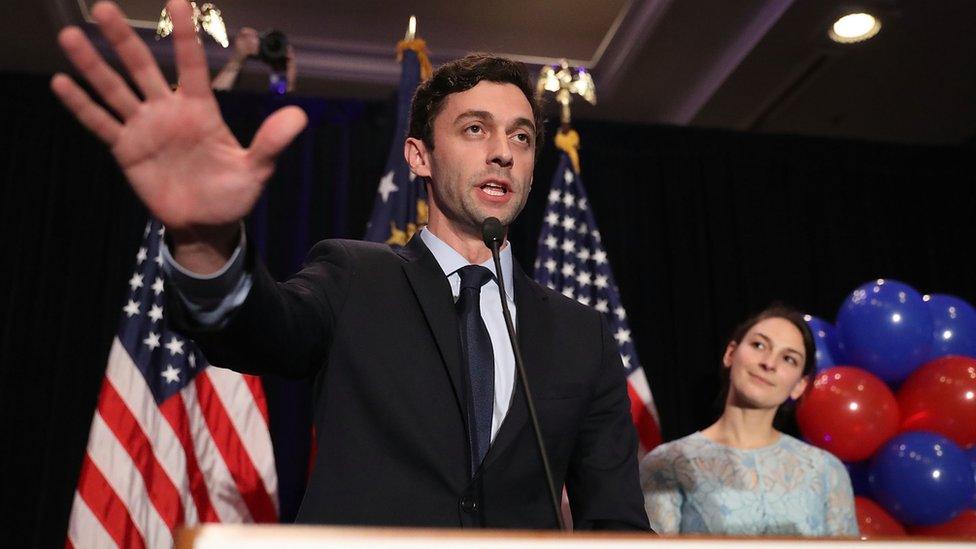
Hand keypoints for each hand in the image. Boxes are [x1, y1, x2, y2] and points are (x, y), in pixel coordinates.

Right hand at [50, 1, 305, 268]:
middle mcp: (169, 111)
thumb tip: (300, 115)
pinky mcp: (127, 150)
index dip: (185, 34)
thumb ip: (272, 143)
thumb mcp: (256, 170)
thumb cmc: (233, 194)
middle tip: (103, 6)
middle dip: (124, 39)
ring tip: (71, 35)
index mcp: (200, 110)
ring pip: (115, 89)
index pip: (191, 65)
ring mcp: (145, 128)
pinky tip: (61, 82)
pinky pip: (101, 124)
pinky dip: (82, 106)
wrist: (208, 224)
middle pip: (143, 67)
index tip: (178, 0)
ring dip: (93, 65)